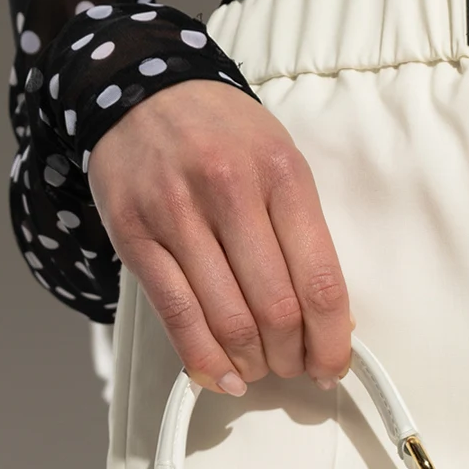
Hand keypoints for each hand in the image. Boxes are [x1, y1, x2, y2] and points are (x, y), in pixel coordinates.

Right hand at [88, 80, 352, 395]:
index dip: (330, 341)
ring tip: (258, 370)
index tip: (332, 367)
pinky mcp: (135, 237)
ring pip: (227, 320)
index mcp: (282, 174)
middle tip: (292, 368)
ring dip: (251, 364)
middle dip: (290, 357)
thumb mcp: (279, 162)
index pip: (319, 280)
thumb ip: (303, 234)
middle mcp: (230, 190)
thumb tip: (328, 322)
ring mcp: (177, 214)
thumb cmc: (223, 136)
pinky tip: (222, 377)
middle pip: (275, 310)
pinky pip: (176, 316)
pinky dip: (204, 360)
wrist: (142, 90)